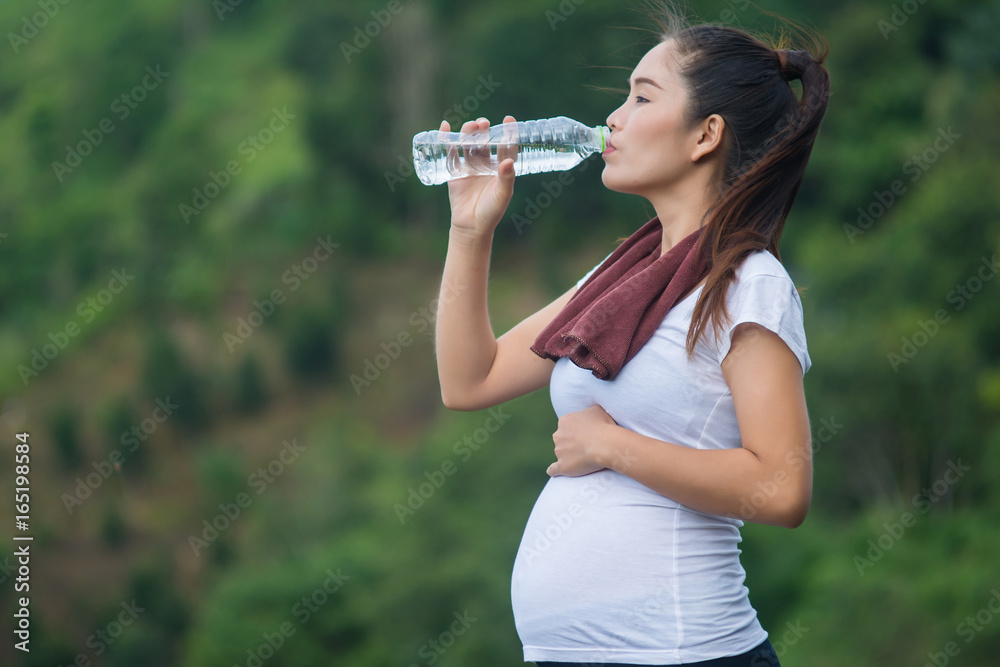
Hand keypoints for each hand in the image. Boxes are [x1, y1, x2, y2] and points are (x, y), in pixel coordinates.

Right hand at [445, 116, 517, 236]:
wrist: (471, 227)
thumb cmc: (491, 212)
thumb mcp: (502, 195)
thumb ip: (506, 179)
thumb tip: (508, 161)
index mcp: (500, 168)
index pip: (506, 146)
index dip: (508, 133)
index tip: (509, 120)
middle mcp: (486, 164)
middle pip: (485, 141)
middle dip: (484, 130)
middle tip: (483, 124)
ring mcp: (470, 166)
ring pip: (468, 144)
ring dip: (468, 132)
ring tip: (470, 127)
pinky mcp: (455, 171)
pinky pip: (451, 153)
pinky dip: (447, 140)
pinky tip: (444, 127)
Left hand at [547, 405, 617, 476]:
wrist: (605, 444)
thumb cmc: (604, 426)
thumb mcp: (597, 410)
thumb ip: (587, 412)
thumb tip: (587, 415)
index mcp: (565, 421)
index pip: (568, 426)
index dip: (578, 431)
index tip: (588, 435)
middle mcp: (558, 435)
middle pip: (563, 439)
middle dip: (572, 442)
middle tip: (587, 446)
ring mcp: (559, 451)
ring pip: (561, 453)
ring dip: (569, 456)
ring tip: (585, 459)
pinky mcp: (562, 465)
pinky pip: (553, 469)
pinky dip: (553, 470)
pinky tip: (553, 472)